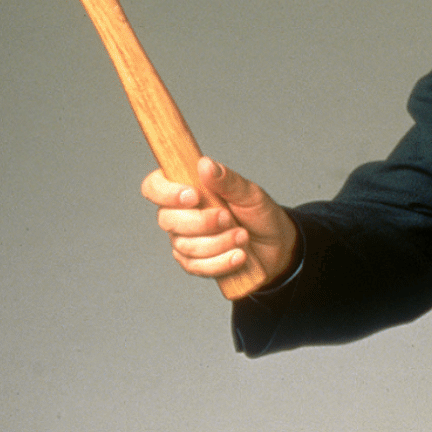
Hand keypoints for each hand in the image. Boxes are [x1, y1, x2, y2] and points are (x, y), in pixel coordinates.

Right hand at [141, 156, 298, 293]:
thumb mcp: (249, 193)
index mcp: (188, 190)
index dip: (165, 192)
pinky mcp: (195, 264)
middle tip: (229, 218)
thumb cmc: (259, 213)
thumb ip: (227, 180)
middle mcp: (180, 215)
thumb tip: (204, 164)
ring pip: (185, 245)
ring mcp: (184, 241)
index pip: (154, 186)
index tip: (193, 196)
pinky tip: (240, 255)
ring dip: (219, 242)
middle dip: (202, 221)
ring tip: (243, 236)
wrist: (277, 245)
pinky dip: (222, 262)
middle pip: (167, 219)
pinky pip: (197, 266)